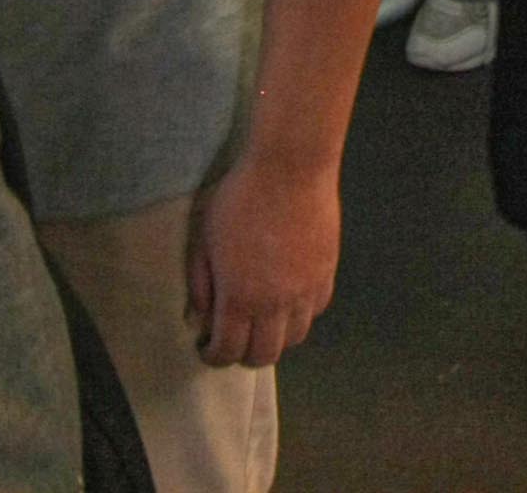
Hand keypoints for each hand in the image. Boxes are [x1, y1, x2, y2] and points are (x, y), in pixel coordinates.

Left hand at [188, 148, 341, 368]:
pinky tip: (288, 300)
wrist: (291, 169)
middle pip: (264, 356)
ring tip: (262, 323)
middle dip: (244, 357)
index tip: (206, 348)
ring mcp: (306, 292)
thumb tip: (200, 318)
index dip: (213, 357)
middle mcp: (275, 305)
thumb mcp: (204, 238)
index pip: (227, 350)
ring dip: (275, 339)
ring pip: (295, 339)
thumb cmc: (239, 198)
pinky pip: (315, 311)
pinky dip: (299, 316)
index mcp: (239, 298)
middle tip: (233, 342)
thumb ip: (200, 283)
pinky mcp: (326, 275)